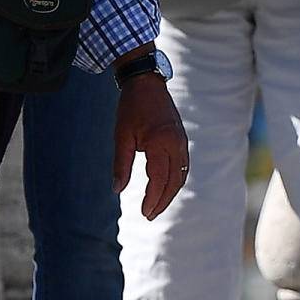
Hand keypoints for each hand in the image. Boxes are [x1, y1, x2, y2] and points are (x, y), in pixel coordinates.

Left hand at [114, 68, 189, 218]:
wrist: (147, 83)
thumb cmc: (131, 108)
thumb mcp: (121, 136)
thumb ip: (121, 164)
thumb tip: (117, 190)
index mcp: (160, 143)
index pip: (158, 179)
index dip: (152, 199)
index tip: (144, 213)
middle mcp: (176, 144)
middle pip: (173, 182)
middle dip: (162, 201)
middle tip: (149, 216)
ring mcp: (182, 142)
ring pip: (180, 176)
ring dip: (170, 193)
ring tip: (157, 206)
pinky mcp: (182, 140)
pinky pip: (182, 166)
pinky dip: (175, 181)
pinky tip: (165, 188)